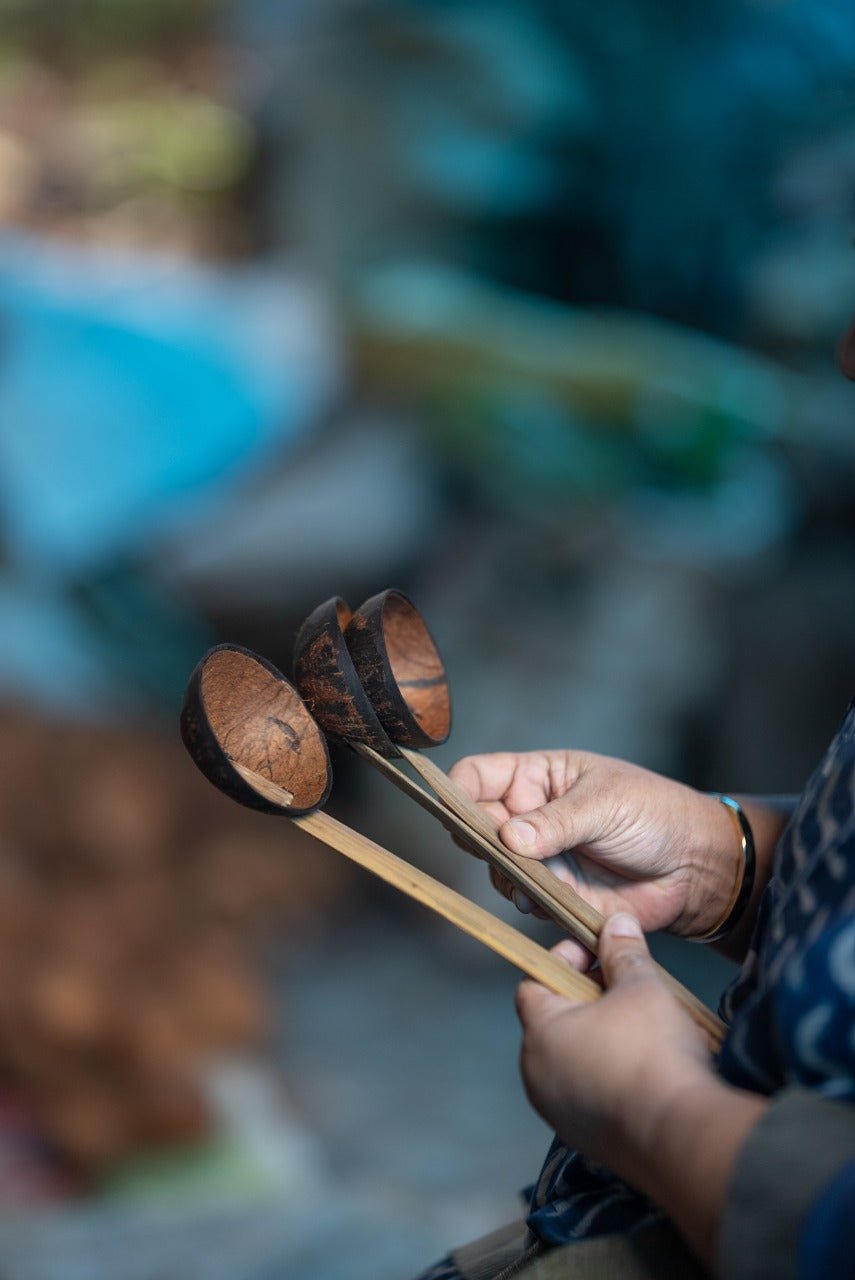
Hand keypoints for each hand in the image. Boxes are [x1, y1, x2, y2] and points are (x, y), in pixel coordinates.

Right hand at [449, 750, 739, 937]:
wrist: (694, 868)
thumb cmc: (655, 815)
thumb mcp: (605, 805)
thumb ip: (555, 822)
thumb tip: (507, 837)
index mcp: (539, 777)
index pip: (478, 775)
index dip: (458, 790)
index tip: (455, 810)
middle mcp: (531, 815)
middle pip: (476, 826)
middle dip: (481, 841)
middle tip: (503, 851)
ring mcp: (540, 856)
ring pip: (495, 868)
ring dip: (507, 876)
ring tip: (538, 877)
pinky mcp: (553, 894)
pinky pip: (521, 901)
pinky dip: (528, 903)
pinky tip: (550, 900)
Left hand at [516, 913, 712, 1164]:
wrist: (682, 1139)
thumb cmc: (653, 1053)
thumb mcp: (642, 987)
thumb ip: (623, 952)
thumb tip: (616, 922)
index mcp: (540, 1033)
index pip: (534, 980)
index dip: (565, 959)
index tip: (599, 952)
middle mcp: (536, 1074)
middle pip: (553, 1020)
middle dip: (587, 997)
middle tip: (625, 987)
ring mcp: (558, 1111)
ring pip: (572, 1058)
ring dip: (601, 1037)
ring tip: (643, 1027)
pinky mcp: (584, 1139)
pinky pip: (588, 1093)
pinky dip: (610, 1075)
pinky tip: (647, 1069)